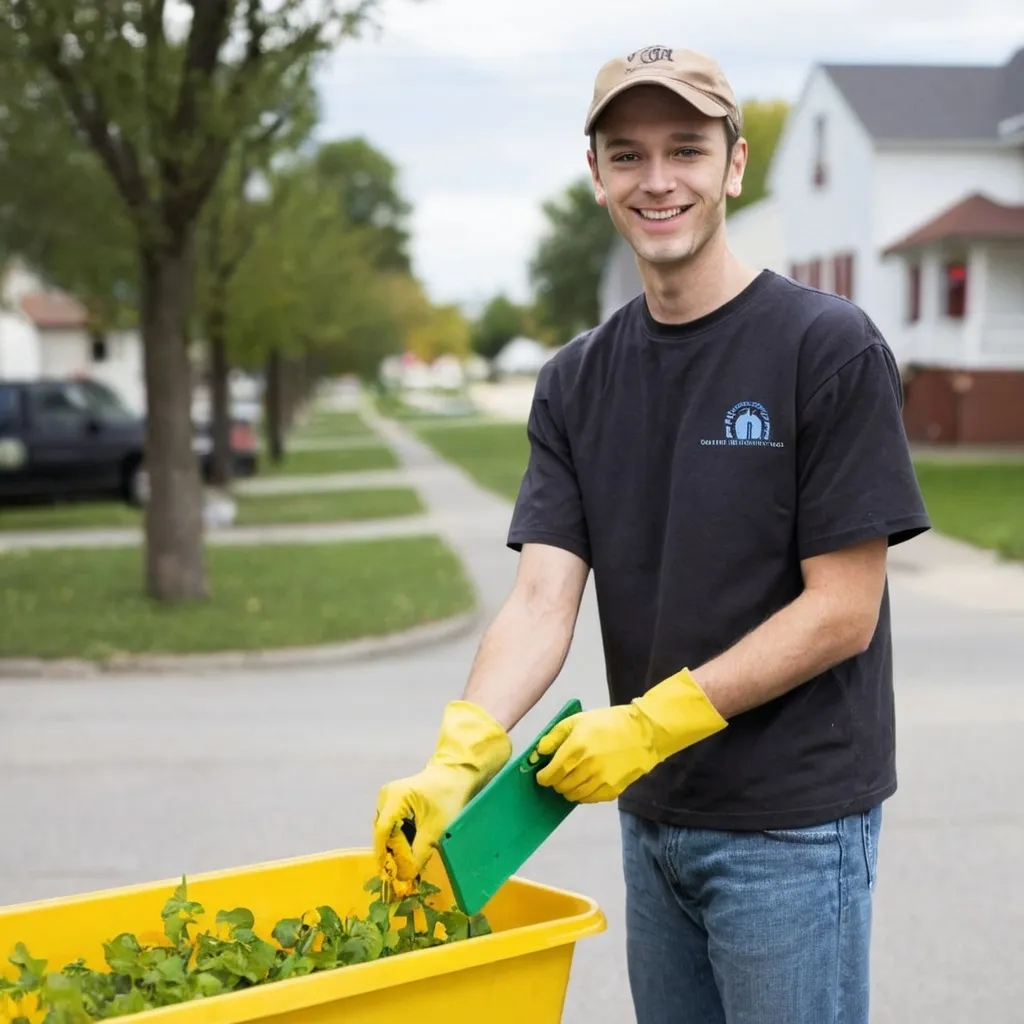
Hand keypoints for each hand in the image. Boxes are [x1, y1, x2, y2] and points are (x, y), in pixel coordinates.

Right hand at [373, 700, 511, 881]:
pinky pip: (394, 825)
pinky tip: (410, 851)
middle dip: (392, 855)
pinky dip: (401, 839)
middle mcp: (386, 797)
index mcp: (394, 798)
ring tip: (406, 867)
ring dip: (397, 848)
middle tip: (400, 877)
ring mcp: (389, 798)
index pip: (383, 833)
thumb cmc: (449, 797)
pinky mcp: (397, 801)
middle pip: (383, 833)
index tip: (390, 877)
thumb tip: (405, 878)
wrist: (458, 773)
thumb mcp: (436, 829)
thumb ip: (418, 853)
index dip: (385, 857)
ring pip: (387, 831)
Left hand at [535, 668, 727, 802]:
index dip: (543, 777)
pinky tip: (586, 784)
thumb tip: (538, 752)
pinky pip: (590, 799)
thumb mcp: (578, 720)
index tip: (543, 775)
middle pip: (560, 786)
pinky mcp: (612, 790)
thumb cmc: (607, 723)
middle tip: (559, 775)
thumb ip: (554, 736)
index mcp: (575, 748)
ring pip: (574, 796)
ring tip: (571, 780)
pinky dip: (584, 795)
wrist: (642, 733)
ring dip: (568, 790)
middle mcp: (586, 767)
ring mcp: (600, 780)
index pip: (550, 774)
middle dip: (555, 782)